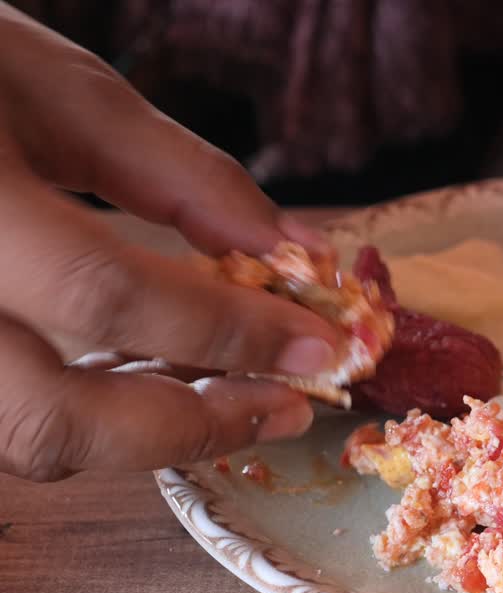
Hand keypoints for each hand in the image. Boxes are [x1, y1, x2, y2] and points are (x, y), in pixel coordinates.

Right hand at [0, 4, 342, 480]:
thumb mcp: (58, 92)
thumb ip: (181, 177)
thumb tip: (292, 252)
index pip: (104, 295)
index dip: (228, 330)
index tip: (320, 346)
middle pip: (49, 422)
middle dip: (188, 428)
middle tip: (283, 408)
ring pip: (25, 438)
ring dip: (143, 432)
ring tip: (232, 391)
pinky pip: (10, 415)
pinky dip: (94, 412)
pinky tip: (151, 377)